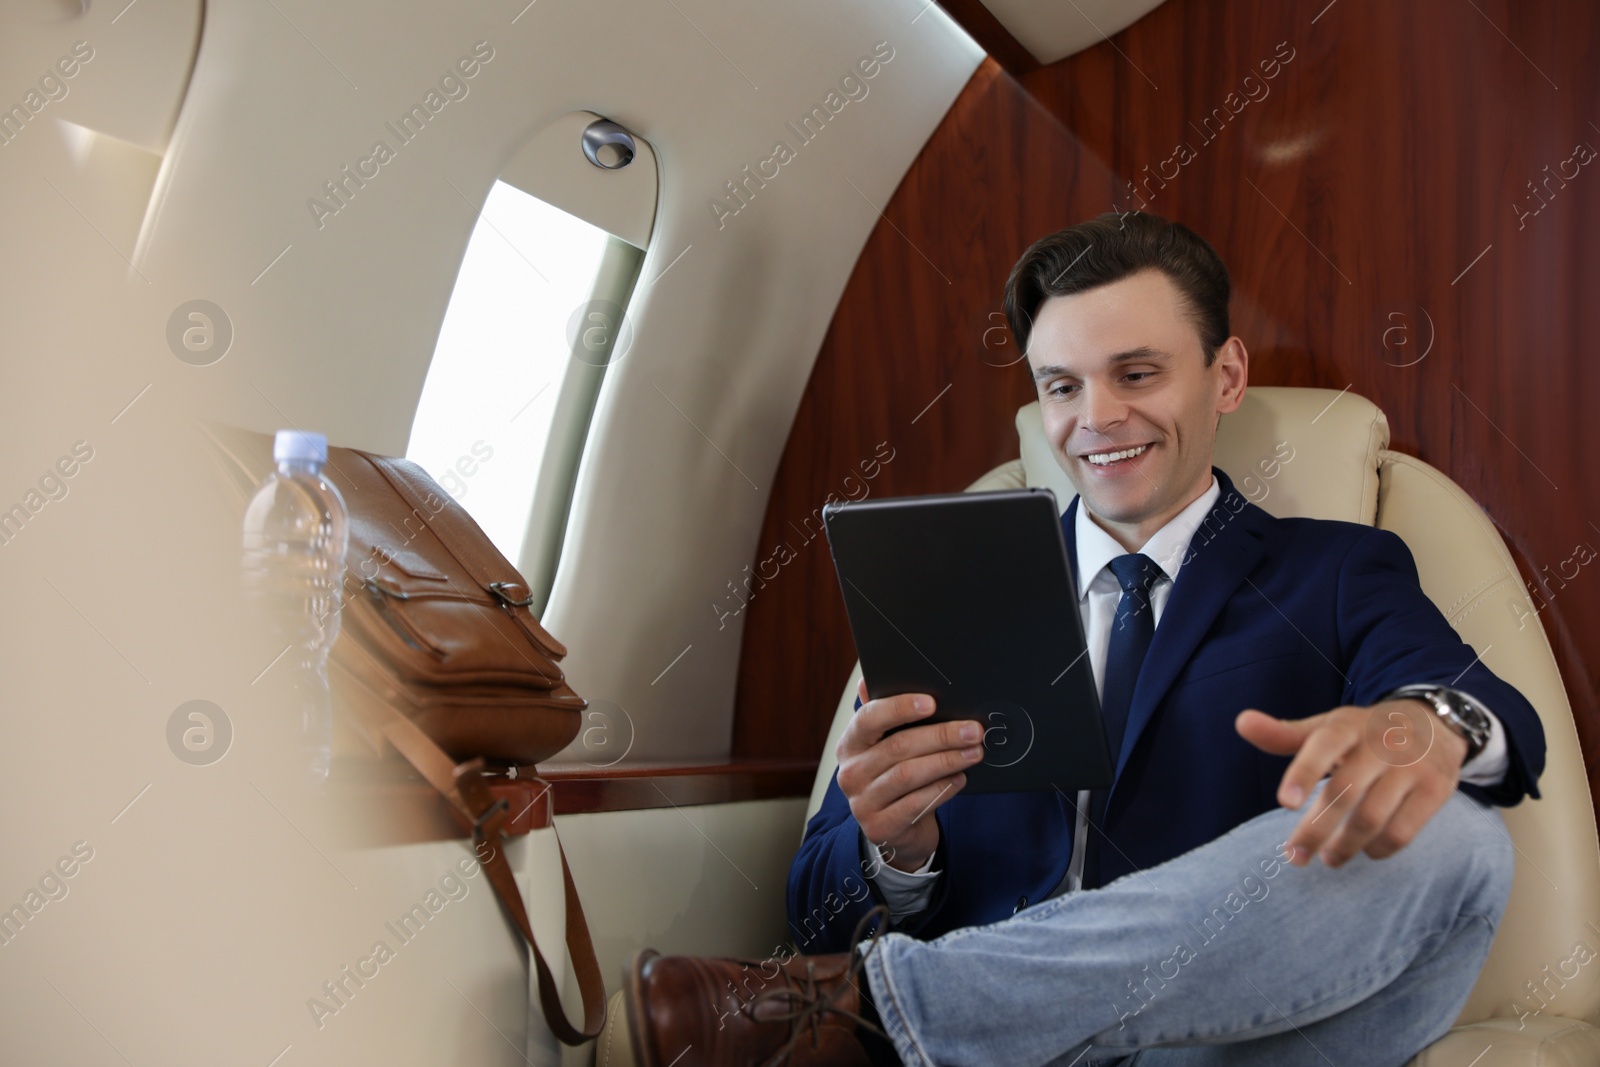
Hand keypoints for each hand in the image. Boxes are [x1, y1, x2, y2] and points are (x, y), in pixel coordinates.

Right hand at [835, 678, 982, 871]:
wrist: (896, 828)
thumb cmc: (896, 775)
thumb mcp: (888, 744)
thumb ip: (885, 715)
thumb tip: (869, 679)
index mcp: (850, 743)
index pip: (869, 718)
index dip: (900, 708)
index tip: (932, 702)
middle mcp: (850, 772)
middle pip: (898, 747)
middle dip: (941, 736)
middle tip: (973, 730)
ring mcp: (862, 802)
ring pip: (908, 775)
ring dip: (946, 761)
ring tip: (974, 753)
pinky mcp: (880, 827)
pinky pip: (916, 804)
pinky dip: (942, 789)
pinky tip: (960, 779)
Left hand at [1235, 700, 1468, 867]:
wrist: (1433, 723)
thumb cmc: (1364, 732)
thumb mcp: (1327, 727)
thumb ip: (1284, 734)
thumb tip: (1241, 722)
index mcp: (1347, 726)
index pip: (1323, 746)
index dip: (1303, 773)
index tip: (1284, 804)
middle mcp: (1380, 744)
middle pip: (1344, 792)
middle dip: (1315, 829)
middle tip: (1294, 856)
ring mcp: (1411, 768)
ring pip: (1373, 817)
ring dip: (1345, 845)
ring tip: (1327, 858)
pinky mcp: (1435, 790)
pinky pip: (1404, 831)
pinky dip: (1380, 848)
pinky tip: (1365, 852)